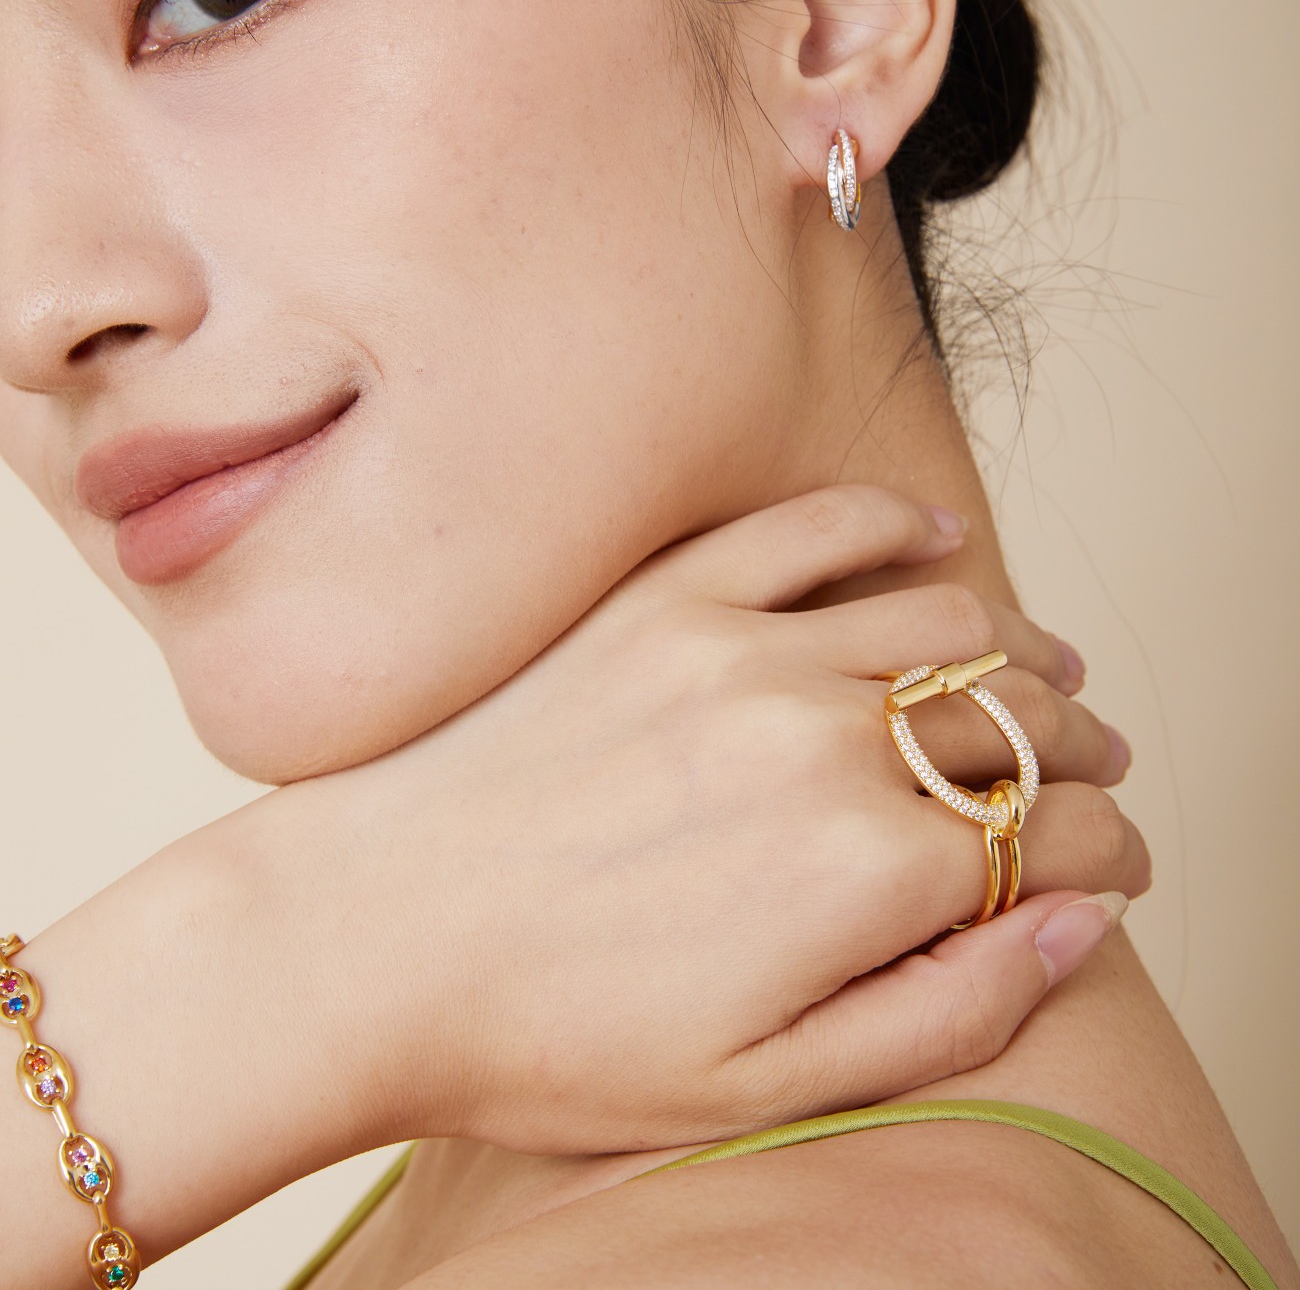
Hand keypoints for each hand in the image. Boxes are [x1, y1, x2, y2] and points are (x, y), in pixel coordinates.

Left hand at [4, 486, 1144, 1282]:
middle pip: (1017, 718)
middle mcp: (822, 739)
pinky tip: (935, 539)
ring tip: (1045, 676)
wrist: (366, 939)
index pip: (1052, 835)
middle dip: (1085, 752)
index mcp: (861, 874)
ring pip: (947, 616)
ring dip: (1022, 646)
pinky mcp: (666, 600)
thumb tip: (1072, 924)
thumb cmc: (550, 1034)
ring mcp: (740, 650)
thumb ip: (945, 1012)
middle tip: (1097, 773)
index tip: (1116, 862)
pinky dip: (896, 523)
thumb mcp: (762, 1087)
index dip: (1110, 853)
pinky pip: (814, 526)